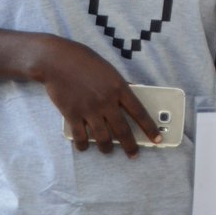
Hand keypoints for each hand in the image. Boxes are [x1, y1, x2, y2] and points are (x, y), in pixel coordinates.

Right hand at [35, 38, 162, 156]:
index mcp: (119, 88)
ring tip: (108, 150)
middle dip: (130, 145)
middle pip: (122, 130)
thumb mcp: (109, 70)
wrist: (57, 60)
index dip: (149, 128)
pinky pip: (81, 137)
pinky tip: (85, 146)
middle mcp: (107, 101)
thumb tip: (132, 94)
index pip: (139, 112)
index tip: (157, 138)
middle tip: (134, 154)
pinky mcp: (72, 115)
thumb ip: (120, 85)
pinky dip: (84, 145)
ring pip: (103, 138)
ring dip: (107, 148)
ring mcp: (89, 109)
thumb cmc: (84, 61)